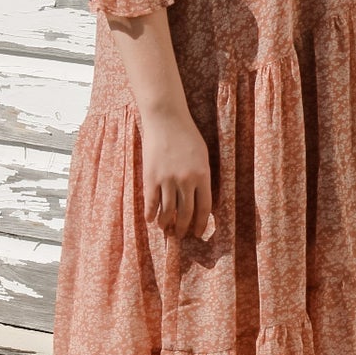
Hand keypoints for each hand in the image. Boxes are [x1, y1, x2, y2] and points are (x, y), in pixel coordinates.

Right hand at [139, 109, 212, 238]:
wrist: (166, 119)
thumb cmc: (186, 135)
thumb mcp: (202, 155)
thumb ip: (202, 176)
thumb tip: (199, 198)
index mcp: (202, 175)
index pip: (204, 207)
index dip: (200, 223)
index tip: (198, 232)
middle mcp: (186, 180)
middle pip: (185, 213)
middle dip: (183, 228)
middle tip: (180, 235)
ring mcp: (167, 180)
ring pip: (167, 211)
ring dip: (166, 224)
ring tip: (165, 229)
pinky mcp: (151, 177)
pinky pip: (151, 203)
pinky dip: (150, 214)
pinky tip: (151, 220)